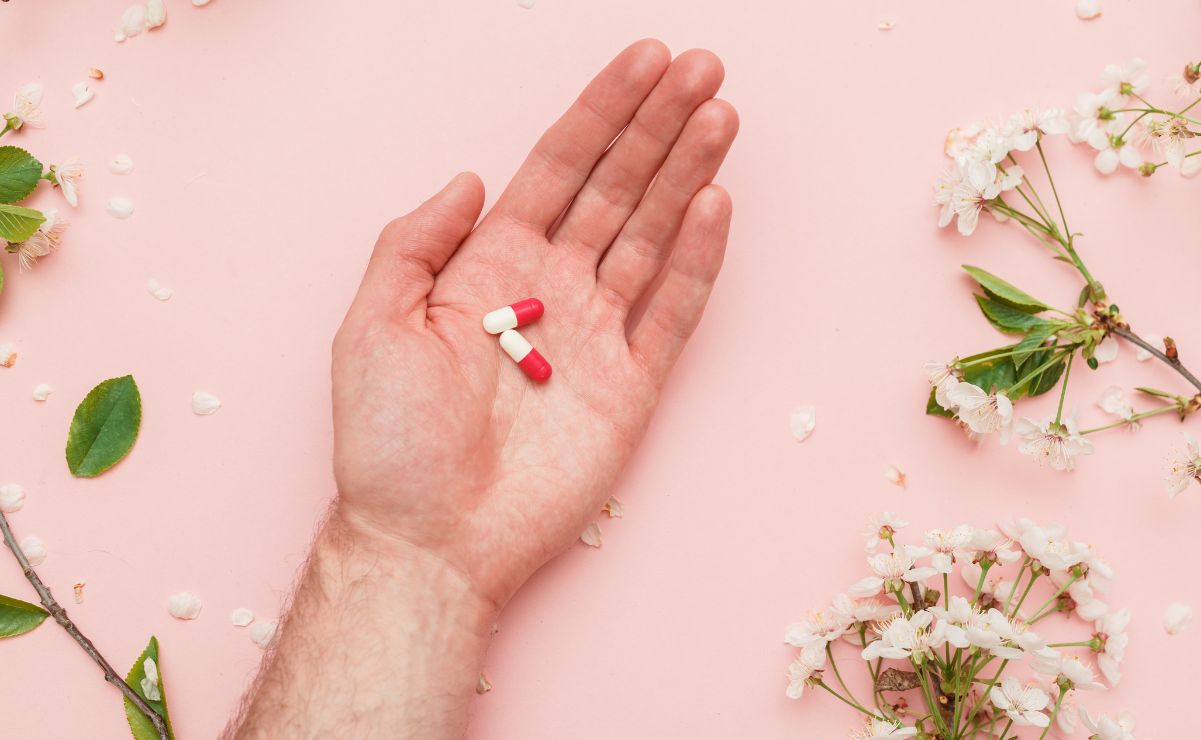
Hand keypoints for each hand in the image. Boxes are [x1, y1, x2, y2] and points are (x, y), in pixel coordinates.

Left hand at [331, 40, 737, 608]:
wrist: (430, 539)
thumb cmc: (390, 441)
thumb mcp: (372, 323)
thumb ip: (416, 241)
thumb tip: (472, 177)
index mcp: (492, 266)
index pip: (558, 169)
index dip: (602, 112)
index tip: (646, 61)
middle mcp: (552, 289)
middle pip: (617, 188)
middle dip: (659, 126)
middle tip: (705, 69)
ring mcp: (597, 335)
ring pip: (652, 235)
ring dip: (687, 174)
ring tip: (721, 116)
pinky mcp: (632, 385)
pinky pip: (673, 310)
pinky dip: (698, 259)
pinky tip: (716, 205)